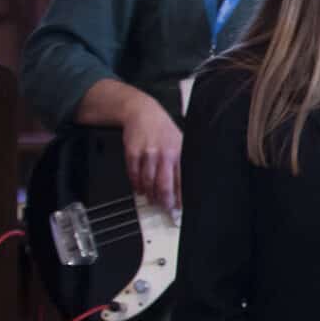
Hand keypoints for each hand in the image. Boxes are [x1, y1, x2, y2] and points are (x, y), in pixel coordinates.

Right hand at [120, 89, 184, 213]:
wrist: (143, 113)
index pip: (181, 181)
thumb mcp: (180, 142)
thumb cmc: (163, 129)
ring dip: (150, 194)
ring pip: (148, 182)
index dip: (180, 197)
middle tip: (164, 208)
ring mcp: (147, 154)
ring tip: (152, 199)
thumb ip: (182, 161)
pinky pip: (134, 174)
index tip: (179, 207)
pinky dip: (137, 184)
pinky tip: (140, 189)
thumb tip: (187, 184)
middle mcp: (164, 154)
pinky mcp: (132, 153)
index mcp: (179, 153)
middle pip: (164, 185)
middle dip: (164, 200)